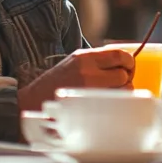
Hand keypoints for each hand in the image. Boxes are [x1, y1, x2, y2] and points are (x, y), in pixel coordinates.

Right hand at [18, 47, 134, 110]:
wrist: (32, 104)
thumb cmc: (55, 84)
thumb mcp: (74, 63)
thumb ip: (97, 61)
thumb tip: (124, 64)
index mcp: (84, 57)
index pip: (120, 54)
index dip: (129, 62)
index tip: (128, 68)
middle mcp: (87, 72)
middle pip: (124, 74)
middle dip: (125, 80)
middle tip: (119, 85)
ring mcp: (89, 91)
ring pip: (123, 92)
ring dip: (121, 95)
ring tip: (110, 96)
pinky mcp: (89, 108)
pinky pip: (114, 106)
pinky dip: (116, 107)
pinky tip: (106, 106)